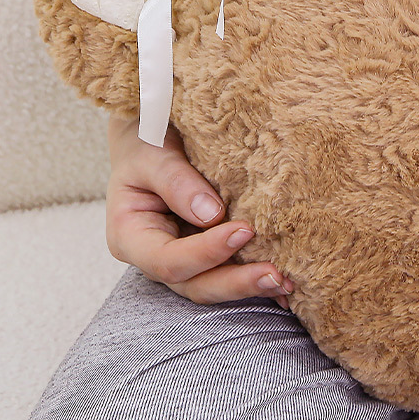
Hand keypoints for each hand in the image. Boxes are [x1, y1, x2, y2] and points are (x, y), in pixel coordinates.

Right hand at [105, 115, 293, 305]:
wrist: (154, 132)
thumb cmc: (147, 140)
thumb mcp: (152, 155)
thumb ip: (177, 183)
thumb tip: (212, 216)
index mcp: (131, 238)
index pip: (168, 260)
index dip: (206, 252)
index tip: (245, 230)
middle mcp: (155, 257)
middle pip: (195, 284)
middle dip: (236, 283)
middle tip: (276, 275)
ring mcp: (184, 258)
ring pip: (215, 284)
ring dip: (251, 286)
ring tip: (287, 282)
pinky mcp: (208, 251)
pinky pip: (230, 270)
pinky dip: (256, 276)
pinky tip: (286, 282)